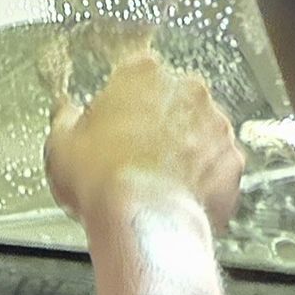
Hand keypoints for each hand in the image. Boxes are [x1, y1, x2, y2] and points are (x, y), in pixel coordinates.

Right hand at [45, 51, 243, 235]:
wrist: (144, 221)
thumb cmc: (102, 178)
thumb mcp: (61, 143)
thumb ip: (66, 117)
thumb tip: (66, 112)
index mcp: (142, 74)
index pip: (134, 73)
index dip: (122, 102)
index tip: (113, 123)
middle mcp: (187, 90)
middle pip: (172, 100)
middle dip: (158, 124)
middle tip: (133, 156)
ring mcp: (216, 124)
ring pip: (199, 132)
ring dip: (183, 151)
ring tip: (157, 183)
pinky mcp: (233, 160)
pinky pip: (217, 166)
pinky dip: (203, 180)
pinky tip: (179, 197)